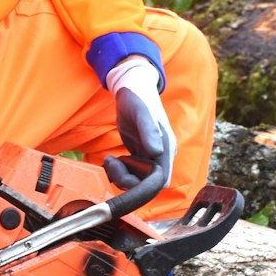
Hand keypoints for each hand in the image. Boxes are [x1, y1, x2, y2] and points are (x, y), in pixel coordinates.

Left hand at [103, 55, 176, 190]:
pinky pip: (130, 172)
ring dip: (121, 176)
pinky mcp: (138, 154)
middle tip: (112, 164)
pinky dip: (119, 171)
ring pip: (137, 180)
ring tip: (110, 159)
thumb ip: (149, 132)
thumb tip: (156, 153)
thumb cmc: (138, 98)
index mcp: (166, 148)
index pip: (160, 180)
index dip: (144, 187)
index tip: (124, 180)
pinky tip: (111, 159)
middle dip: (129, 181)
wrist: (131, 87)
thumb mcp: (141, 113)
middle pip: (147, 184)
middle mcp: (160, 155)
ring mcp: (149, 156)